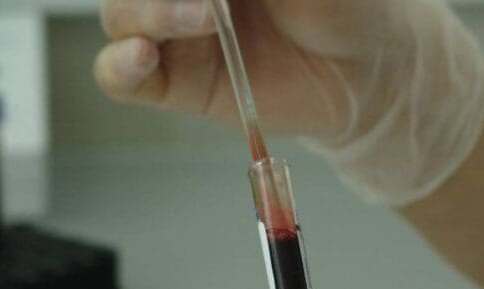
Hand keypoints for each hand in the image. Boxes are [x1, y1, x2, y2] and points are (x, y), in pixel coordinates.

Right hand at [95, 0, 483, 203]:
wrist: (362, 73)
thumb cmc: (340, 7)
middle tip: (213, 0)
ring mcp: (175, 36)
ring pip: (121, 18)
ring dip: (147, 12)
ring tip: (202, 18)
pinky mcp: (178, 84)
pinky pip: (121, 78)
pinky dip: (120, 66)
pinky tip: (143, 56)